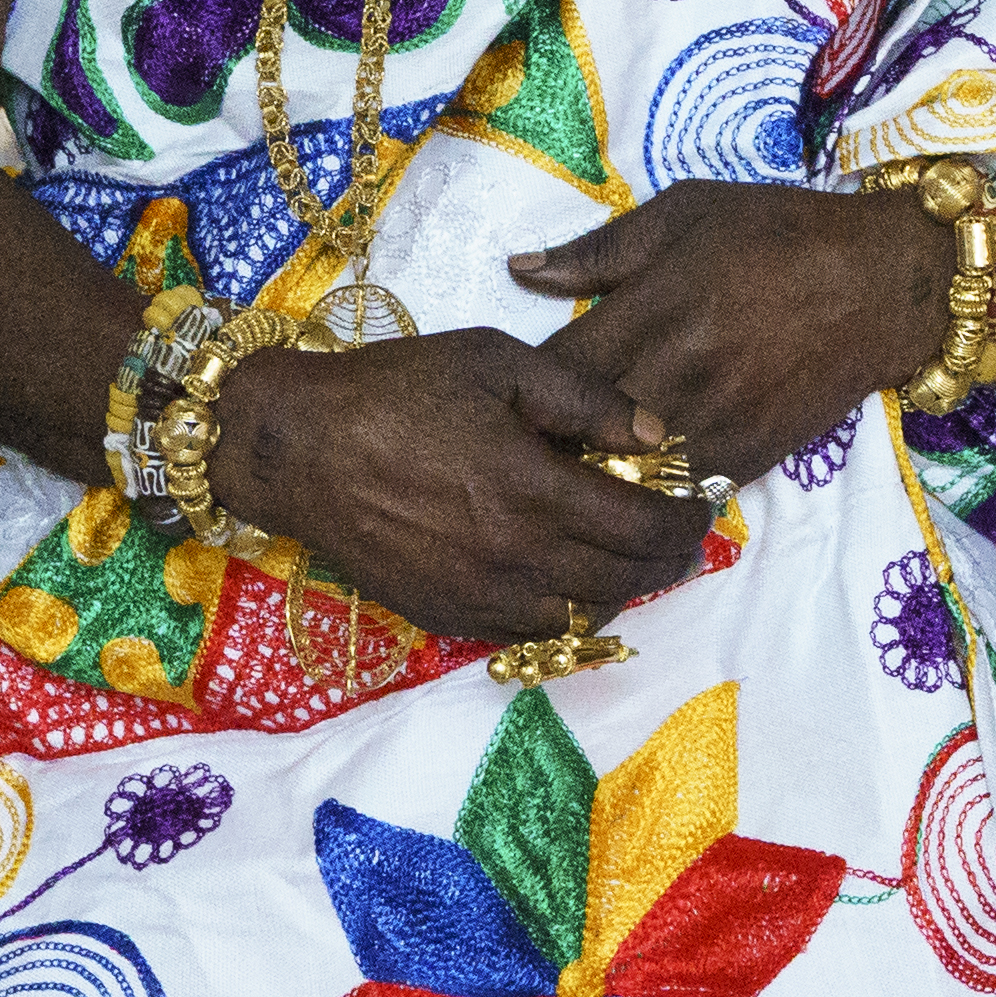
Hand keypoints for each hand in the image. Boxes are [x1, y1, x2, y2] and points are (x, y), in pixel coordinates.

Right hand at [211, 329, 712, 639]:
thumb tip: (658, 435)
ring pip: (582, 617)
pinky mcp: (447, 615)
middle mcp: (515, 555)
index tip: (698, 506)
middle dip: (666, 562)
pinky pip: (529, 634)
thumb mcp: (498, 363)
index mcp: (534, 488)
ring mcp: (480, 594)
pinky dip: (565, 615)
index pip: (643, 529)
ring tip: (630, 559)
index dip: (684, 523)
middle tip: (679, 538)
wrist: (298, 448)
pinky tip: (569, 582)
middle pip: (624, 581)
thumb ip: (587, 400)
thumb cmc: (398, 391)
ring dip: (620, 592)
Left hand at [514, 178, 958, 480]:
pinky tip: (632, 485)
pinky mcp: (749, 456)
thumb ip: (599, 249)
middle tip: (522, 444)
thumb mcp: (687, 211)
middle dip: (546, 441)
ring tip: (569, 473)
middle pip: (580, 432)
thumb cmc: (780, 232)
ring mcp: (715, 421)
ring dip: (593, 476)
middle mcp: (678, 371)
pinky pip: (678, 494)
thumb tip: (518, 269)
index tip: (510, 391)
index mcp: (654, 305)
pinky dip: (648, 495)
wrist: (882, 283)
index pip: (556, 369)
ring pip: (624, 475)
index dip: (522, 388)